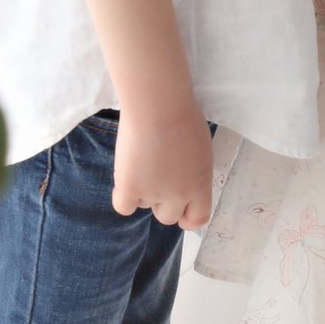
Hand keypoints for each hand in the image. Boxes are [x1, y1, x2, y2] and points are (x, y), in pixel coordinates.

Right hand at [111, 102, 213, 228]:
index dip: (188, 216)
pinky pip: (124, 206)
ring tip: (140, 161)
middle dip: (162, 201)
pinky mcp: (130, 187)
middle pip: (168, 216)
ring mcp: (153, 193)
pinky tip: (125, 177)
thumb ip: (193, 170)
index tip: (181, 208)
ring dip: (142, 190)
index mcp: (200, 184)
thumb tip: (183, 177)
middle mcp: (178, 194)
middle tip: (156, 176)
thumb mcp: (200, 148)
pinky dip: (123, 196)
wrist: (158, 105)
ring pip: (144, 205)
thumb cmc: (182, 115)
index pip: (198, 218)